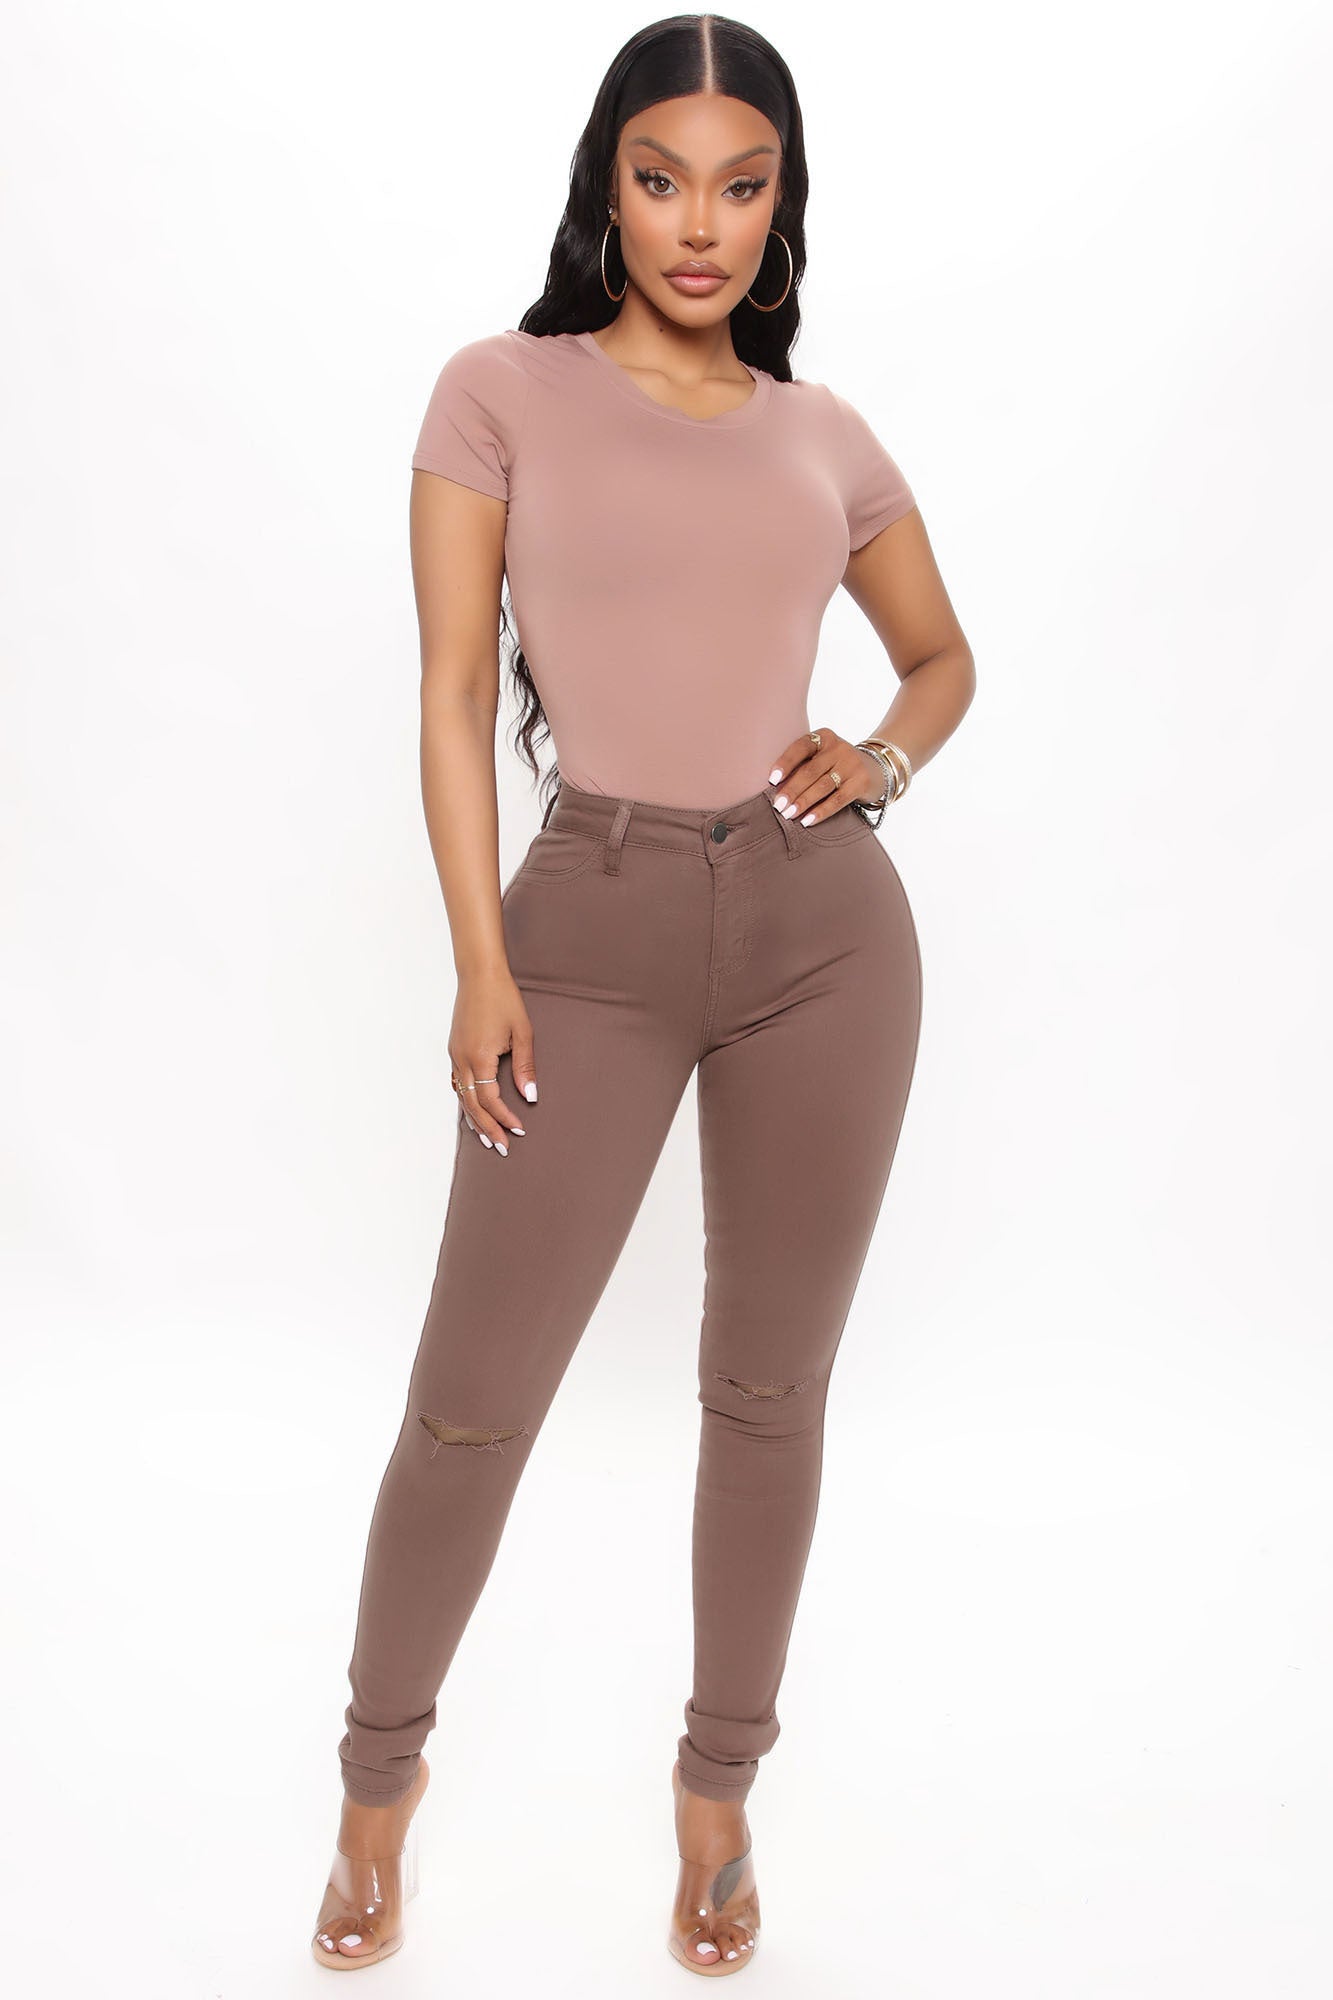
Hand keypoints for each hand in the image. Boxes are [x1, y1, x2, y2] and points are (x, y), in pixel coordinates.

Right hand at [449, 969, 535, 1155]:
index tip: (518, 1130)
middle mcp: (462, 1060)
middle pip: (473, 1105)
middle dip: (488, 1128)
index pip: (491, 1100)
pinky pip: (457, 1084)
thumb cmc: (503, 1000)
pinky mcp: (453, 1049)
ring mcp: (455, 1055)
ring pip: (462, 1096)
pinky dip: (465, 1101)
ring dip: (473, 1119)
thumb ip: (525, 1067)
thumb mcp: (522, 1033)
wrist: (479, 975)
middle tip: (501, 1148)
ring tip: (485, 1138)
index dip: (504, 1118)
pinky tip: (471, 1110)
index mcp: (480, 1058)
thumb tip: (530, 1096)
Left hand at [766, 727, 884, 825]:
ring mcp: (852, 764)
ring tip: (789, 814)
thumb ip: (804, 765)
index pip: (801, 747)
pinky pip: (838, 799)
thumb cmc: (837, 765)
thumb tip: (776, 789)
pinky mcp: (861, 782)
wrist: (876, 768)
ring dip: (803, 802)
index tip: (772, 780)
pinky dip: (821, 811)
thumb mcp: (823, 756)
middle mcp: (838, 748)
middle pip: (810, 771)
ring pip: (822, 786)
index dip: (785, 763)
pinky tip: (807, 821)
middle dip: (792, 790)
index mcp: (824, 737)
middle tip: (778, 806)